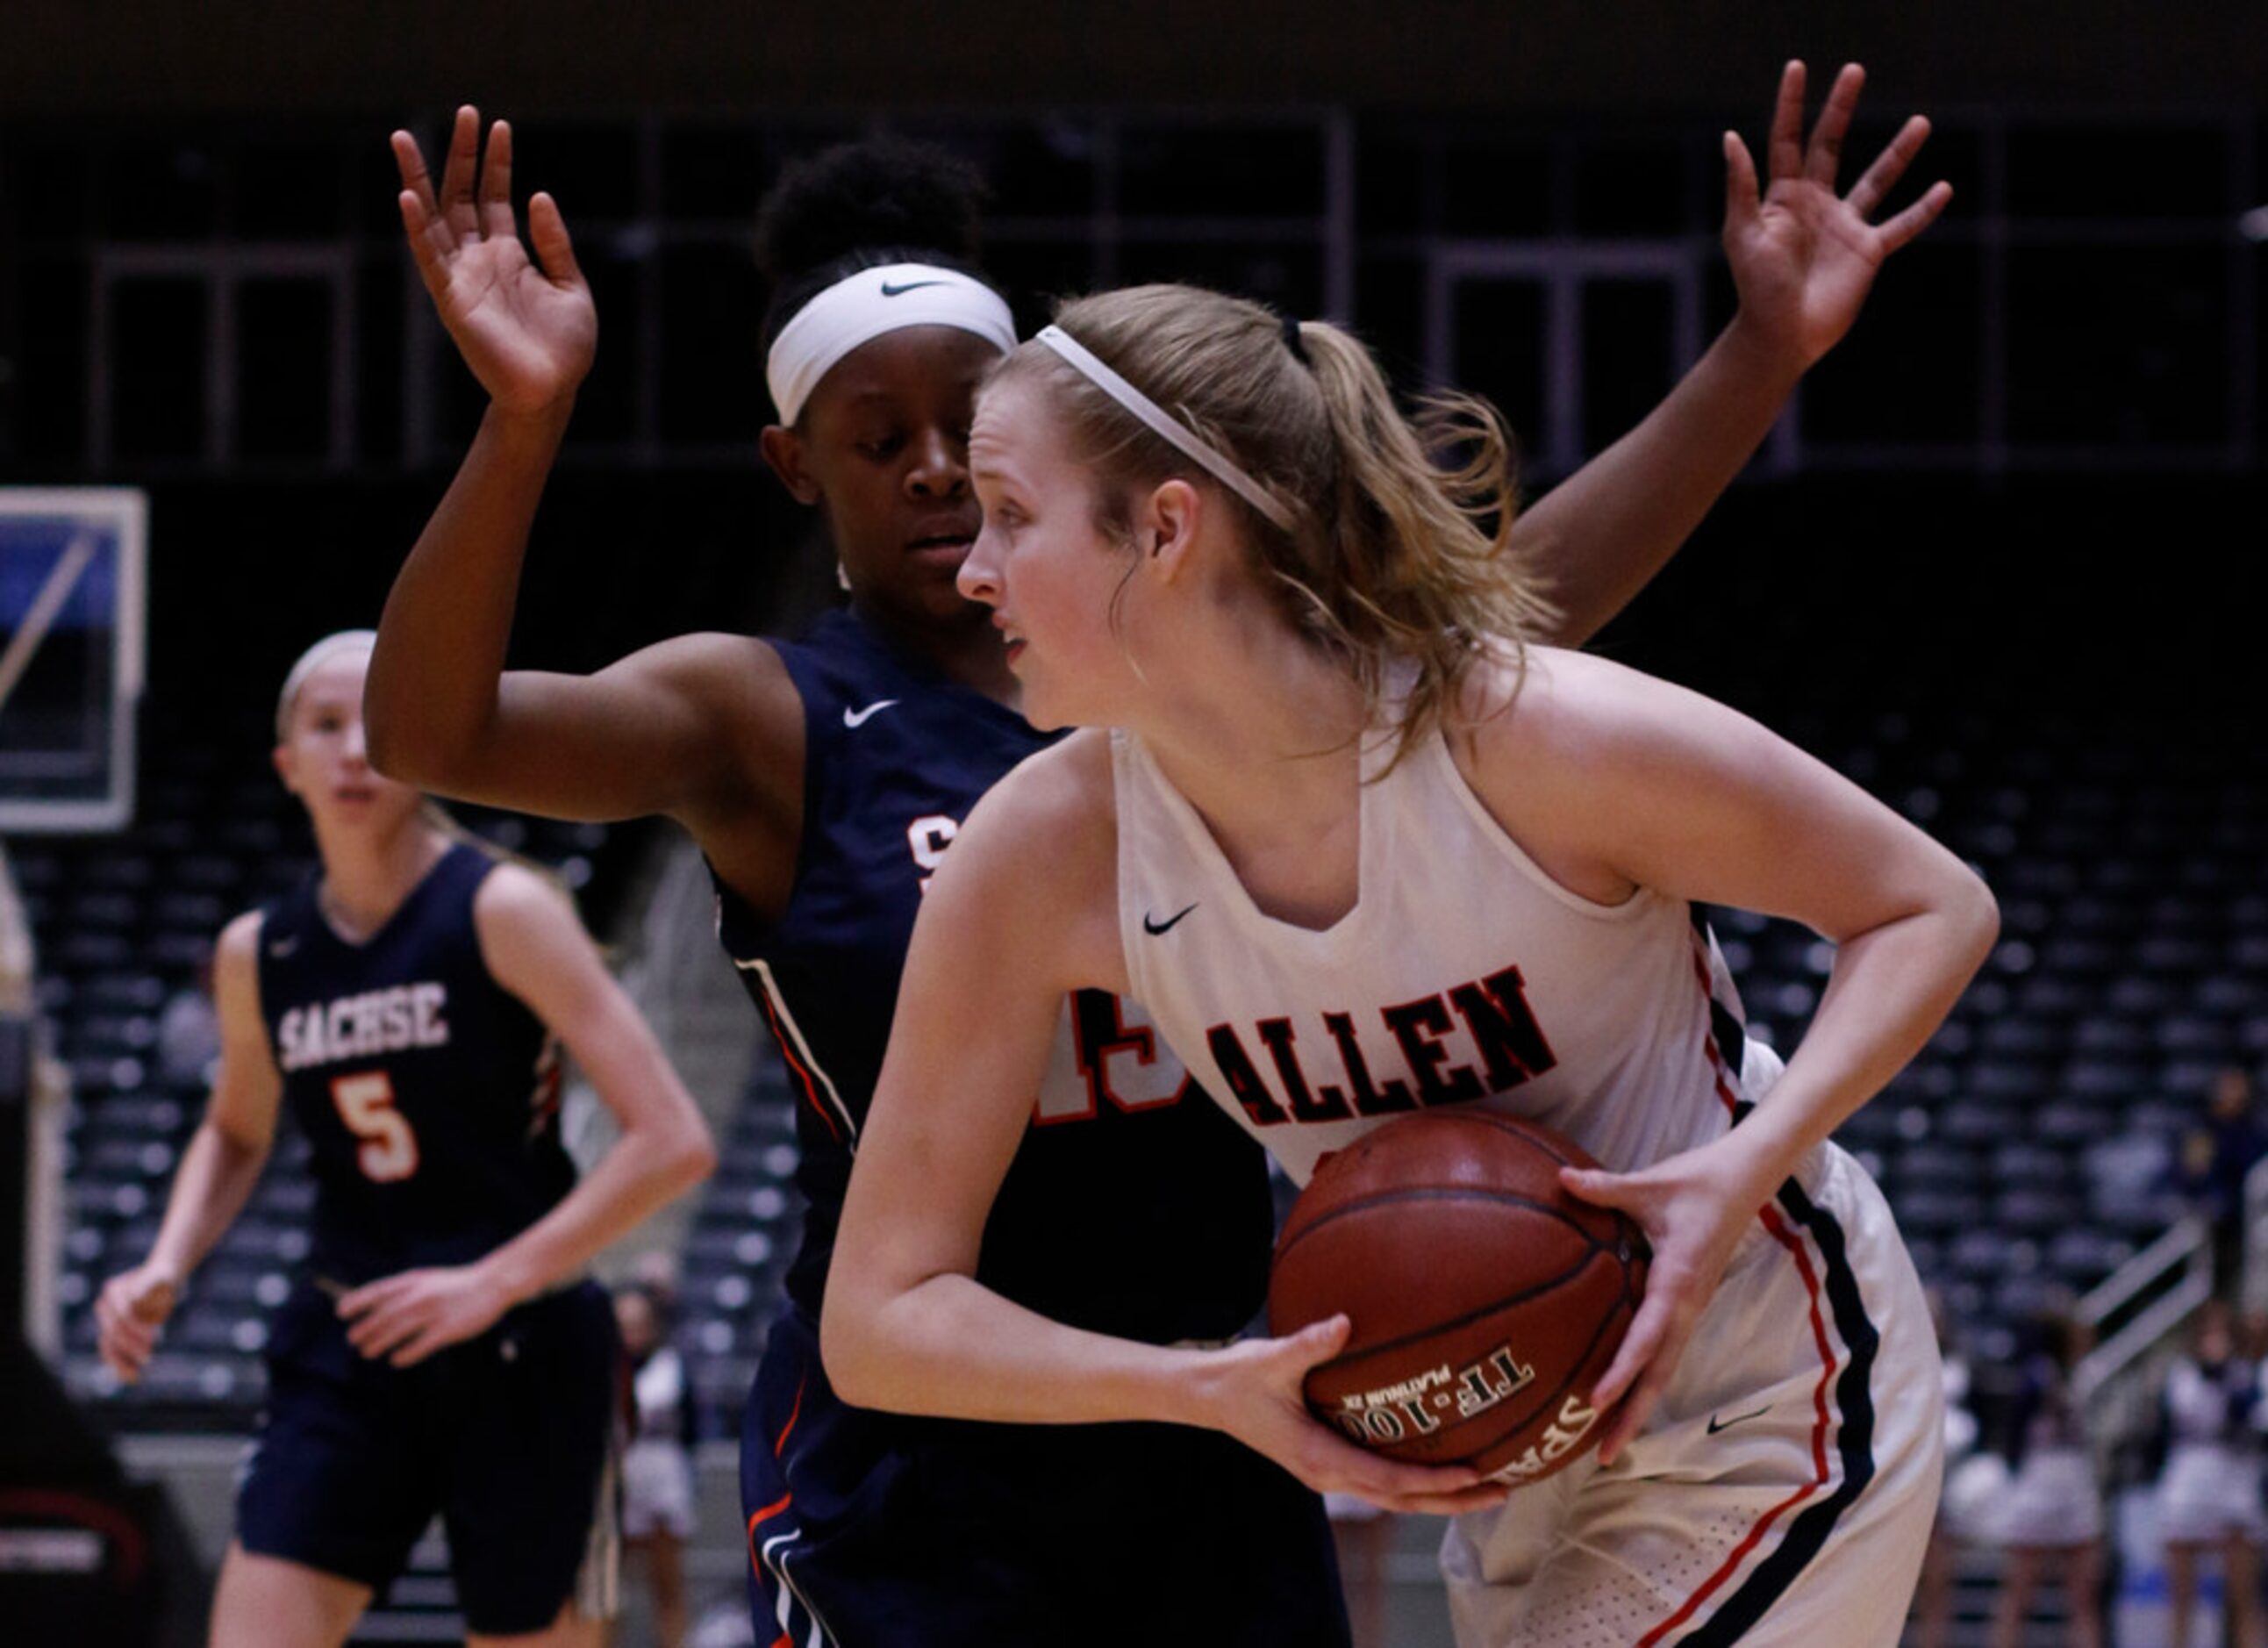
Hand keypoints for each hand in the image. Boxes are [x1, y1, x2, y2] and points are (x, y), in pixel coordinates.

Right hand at [95, 1262, 179, 1383]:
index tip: (154, 1337)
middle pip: (113, 1330)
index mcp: (115, 1290)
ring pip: (107, 1344)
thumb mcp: (162, 1277)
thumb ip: (149, 1286)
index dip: (136, 1328)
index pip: (123, 1314)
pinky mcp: (112, 1331)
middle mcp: (105, 1305)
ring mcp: (107, 1319)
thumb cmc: (163, 1278)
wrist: (162, 1278)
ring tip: (134, 1377)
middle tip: (149, 1358)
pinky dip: (119, 1365)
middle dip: (130, 1346)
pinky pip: (111, 1350)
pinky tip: (129, 1378)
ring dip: (120, 1361)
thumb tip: (137, 1301)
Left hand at [338, 1262, 515, 1366]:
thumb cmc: (455, 1285)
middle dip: (365, 1328)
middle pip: (384, 1314)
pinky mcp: (448, 1330)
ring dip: (378, 1343)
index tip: (341, 1312)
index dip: (357, 1301)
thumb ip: (403, 1291)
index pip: (378, 1290)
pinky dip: (405, 1354)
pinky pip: (420, 1345)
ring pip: (398, 1330)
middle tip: (353, 1339)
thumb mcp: (427, 1280)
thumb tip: (372, 1308)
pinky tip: (396, 1359)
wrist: (493, 1284)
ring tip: (367, 1352)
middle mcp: (421, 1295)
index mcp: (415, 1280)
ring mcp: (435, 1312)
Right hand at [392, 106, 596, 415]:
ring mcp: (462, 277)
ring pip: (432, 218)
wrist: (553, 391)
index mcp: (509, 255)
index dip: (496, 161)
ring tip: (403, 138)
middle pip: (460, 196)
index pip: (495, 196)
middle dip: (460, 155)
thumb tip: (538, 195)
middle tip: (464, 112)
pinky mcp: (452, 300)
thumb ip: (554, 243)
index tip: (498, 125)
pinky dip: (417, 229)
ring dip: (418, 179)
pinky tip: (408, 197)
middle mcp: (480, 260)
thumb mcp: (571, 286)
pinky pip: (429, 259)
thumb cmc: (565, 348)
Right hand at [1198, 1316, 1513, 1515]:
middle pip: (1404, 1501)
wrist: (1208, 1396)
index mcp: (1321, 1459)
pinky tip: (1441, 1462)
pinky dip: (1417, 1480)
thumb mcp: (1272, 1358)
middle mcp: (1330, 1475)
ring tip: (1487, 1485)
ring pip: (1396, 1497)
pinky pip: (1383, 1480)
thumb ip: (1309, 1343)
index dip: (1433, 1481)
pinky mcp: (1330, 1462)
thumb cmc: (1239, 1378)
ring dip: (1441, 1496)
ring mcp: (1331, 1472)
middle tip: (1504, 1490)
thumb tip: (1345, 1322)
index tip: (1473, 1473)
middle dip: (1454, 1501)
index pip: (1389, 1481)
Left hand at [1560, 1134, 1778, 1464]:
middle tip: (1602, 1455)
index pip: (1647, 1335)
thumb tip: (1560, 1178)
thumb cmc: (1697, 1181)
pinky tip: (1619, 1396)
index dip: (1622, 1369)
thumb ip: (1605, 1188)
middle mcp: (1687, 1305)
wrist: (1744, 1180)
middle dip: (1632, 1415)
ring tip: (1607, 1444)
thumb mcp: (1651, 1182)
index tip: (1596, 1400)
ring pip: (1664, 1369)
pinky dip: (1643, 1379)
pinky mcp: (1687, 1306)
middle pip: (1659, 1373)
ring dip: (1638, 1406)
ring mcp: (1690, 1310)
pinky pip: (1664, 1352)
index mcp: (1679, 1279)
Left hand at [1722, 61, 1953, 371]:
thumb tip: (1730, 137)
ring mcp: (1844, 226)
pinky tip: (1944, 188)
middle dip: (1841, 108)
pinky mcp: (1867, 251)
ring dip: (1899, 152)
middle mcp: (1815, 204)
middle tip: (1855, 71)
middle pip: (1831, 144)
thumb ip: (1742, 186)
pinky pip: (1901, 226)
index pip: (1788, 140)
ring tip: (1922, 121)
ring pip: (1877, 179)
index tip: (1797, 68)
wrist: (1781, 334)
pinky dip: (1922, 209)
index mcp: (1783, 197)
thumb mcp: (1743, 233)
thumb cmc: (1756, 288)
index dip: (1792, 105)